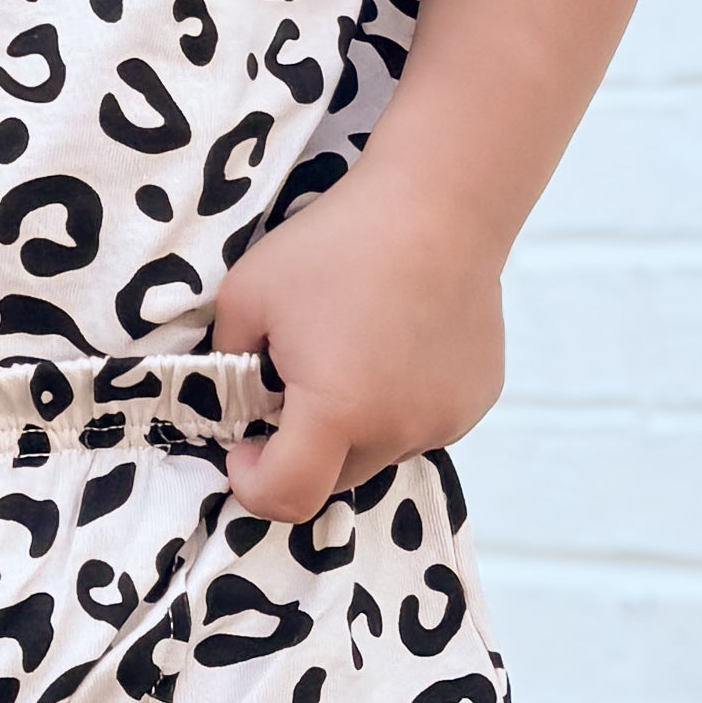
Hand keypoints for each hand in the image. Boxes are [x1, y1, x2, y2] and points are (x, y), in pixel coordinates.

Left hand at [204, 165, 507, 527]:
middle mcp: (397, 430)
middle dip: (300, 452)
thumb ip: (226, 358)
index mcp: (336, 412)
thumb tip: (234, 395)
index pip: (286, 498)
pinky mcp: (475, 401)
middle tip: (290, 388)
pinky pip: (420, 426)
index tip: (242, 447)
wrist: (439, 204)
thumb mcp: (246, 294)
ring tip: (349, 356)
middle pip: (333, 479)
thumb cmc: (337, 243)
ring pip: (379, 453)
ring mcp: (445, 419)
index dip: (252, 484)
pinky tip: (395, 349)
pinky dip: (398, 408)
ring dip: (353, 429)